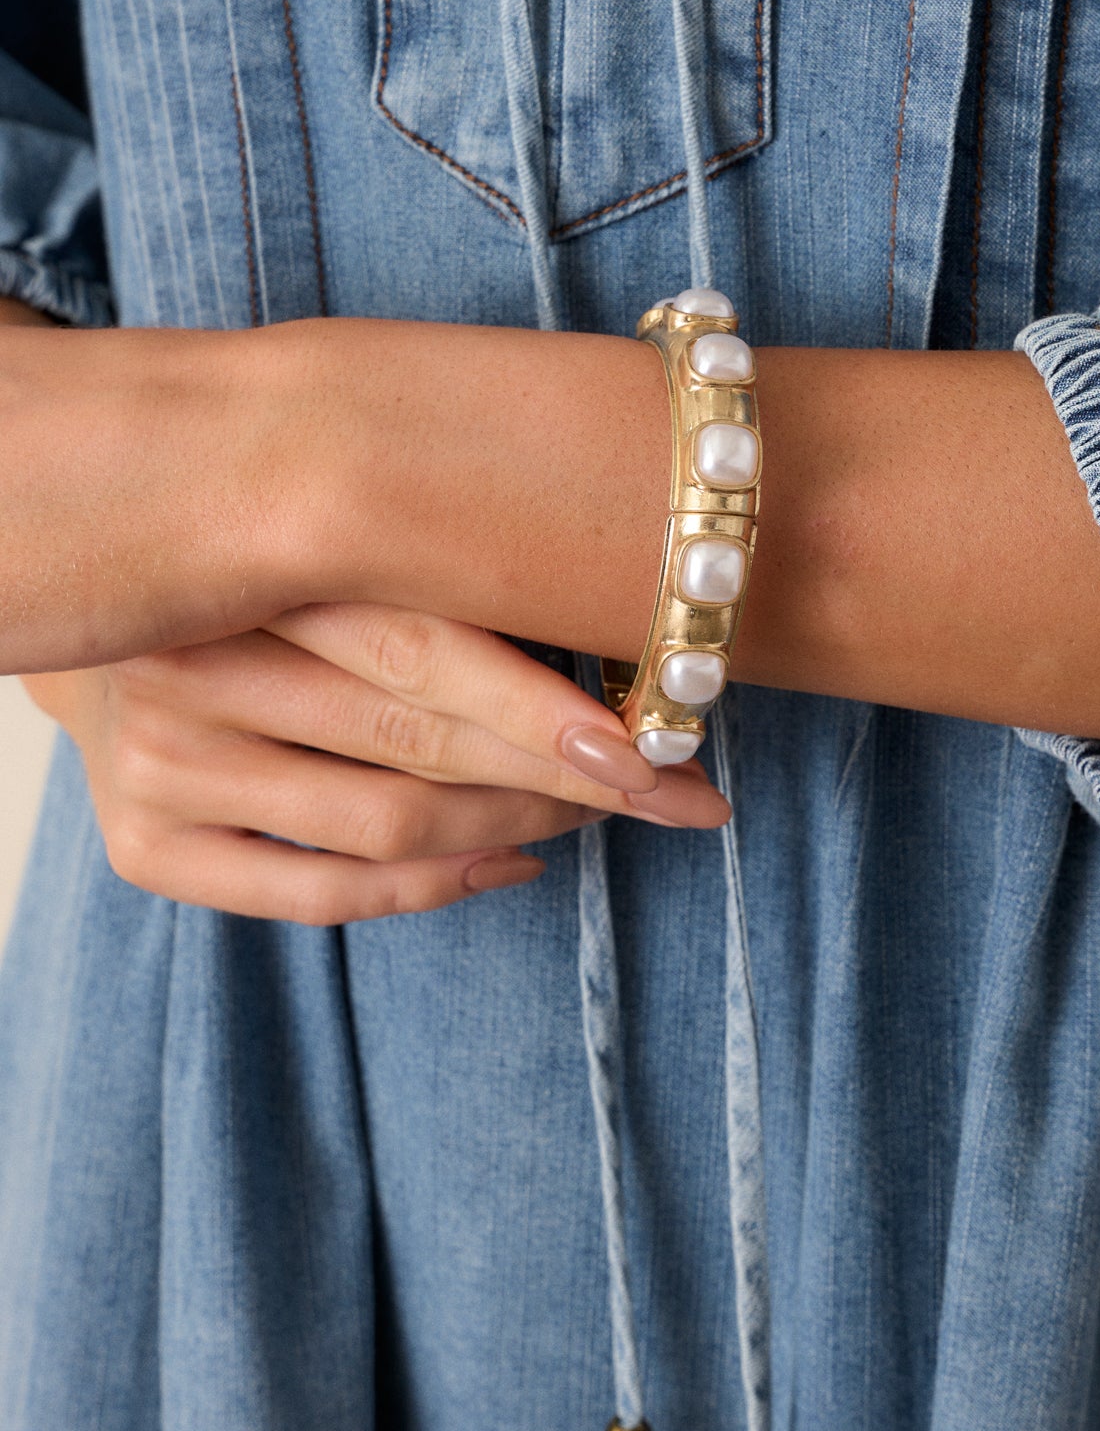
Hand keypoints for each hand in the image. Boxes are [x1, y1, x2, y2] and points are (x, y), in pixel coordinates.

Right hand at [24, 611, 727, 925]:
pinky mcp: (142, 842)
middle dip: (567, 779)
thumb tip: (622, 640)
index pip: (426, 649)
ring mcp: (158, 762)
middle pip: (416, 743)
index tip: (664, 751)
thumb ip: (434, 570)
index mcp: (247, 566)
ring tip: (599, 814)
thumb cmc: (258, 565)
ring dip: (515, 827)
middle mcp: (190, 665)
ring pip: (382, 827)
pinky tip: (510, 861)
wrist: (95, 607)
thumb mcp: (332, 534)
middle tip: (673, 794)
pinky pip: (315, 896)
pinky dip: (431, 889)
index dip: (552, 709)